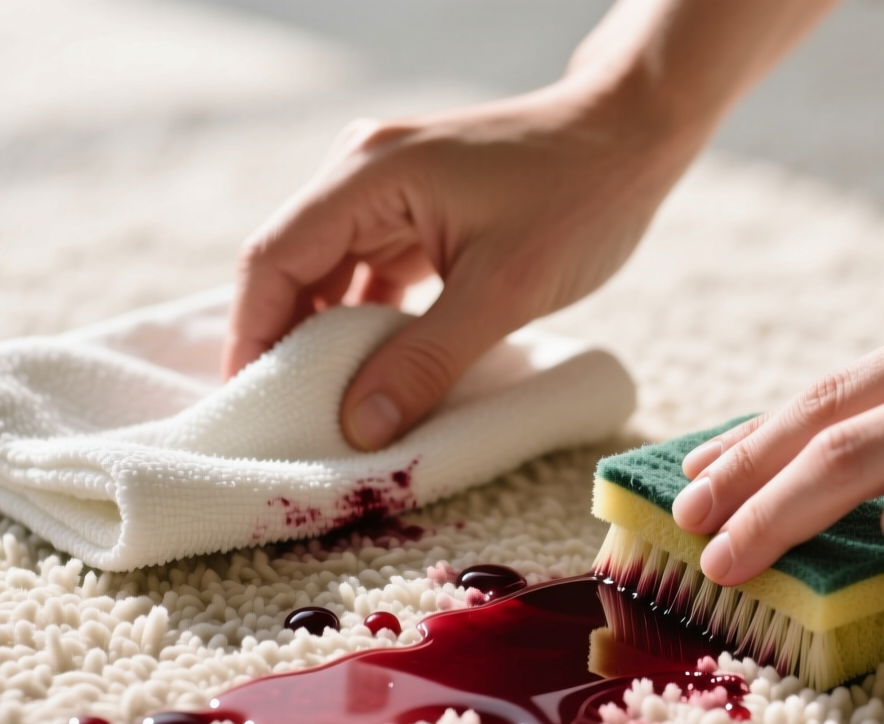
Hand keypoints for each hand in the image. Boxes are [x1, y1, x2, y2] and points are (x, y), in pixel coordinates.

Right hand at [225, 83, 695, 448]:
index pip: (273, 260)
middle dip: (282, 347)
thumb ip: (426, 361)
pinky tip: (370, 379)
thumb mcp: (505, 291)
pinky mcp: (417, 214)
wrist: (637, 136)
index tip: (247, 405)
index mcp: (368, 176)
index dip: (251, 336)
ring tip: (321, 414)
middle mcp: (362, 175)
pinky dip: (365, 327)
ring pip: (329, 277)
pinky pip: (369, 276)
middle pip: (291, 269)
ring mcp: (388, 193)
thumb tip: (359, 427)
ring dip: (325, 342)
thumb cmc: (580, 198)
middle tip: (280, 424)